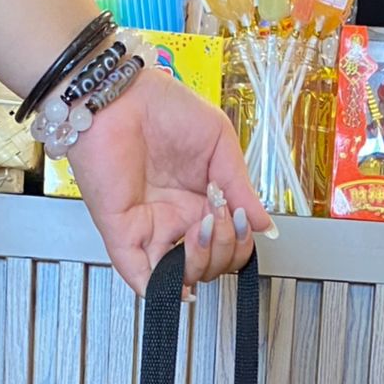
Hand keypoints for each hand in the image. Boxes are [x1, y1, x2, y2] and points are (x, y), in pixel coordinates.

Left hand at [68, 68, 273, 295]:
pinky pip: (140, 276)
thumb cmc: (161, 106)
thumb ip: (242, 187)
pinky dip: (162, 290)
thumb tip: (265, 226)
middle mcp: (176, 219)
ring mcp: (150, 228)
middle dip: (226, 249)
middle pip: (210, 266)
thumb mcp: (219, 143)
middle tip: (223, 215)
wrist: (118, 93)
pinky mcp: (123, 232)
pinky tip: (183, 285)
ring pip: (182, 276)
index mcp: (200, 201)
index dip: (240, 242)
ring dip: (203, 262)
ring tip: (205, 226)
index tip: (242, 215)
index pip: (228, 246)